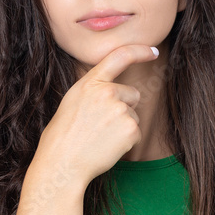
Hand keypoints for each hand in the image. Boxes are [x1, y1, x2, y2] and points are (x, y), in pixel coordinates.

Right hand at [35, 44, 159, 183]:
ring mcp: (120, 109)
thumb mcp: (73, 102)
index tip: (152, 51)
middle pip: (132, 94)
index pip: (119, 57)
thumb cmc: (63, 137)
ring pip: (133, 115)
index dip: (139, 51)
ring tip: (99, 137)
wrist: (62, 163)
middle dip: (124, 107)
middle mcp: (107, 92)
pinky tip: (107, 147)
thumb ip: (94, 91)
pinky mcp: (131, 128)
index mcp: (90, 83)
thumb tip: (115, 91)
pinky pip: (136, 133)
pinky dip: (126, 142)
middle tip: (99, 125)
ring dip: (123, 127)